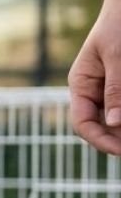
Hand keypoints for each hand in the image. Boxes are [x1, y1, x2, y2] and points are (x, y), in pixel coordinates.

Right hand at [68, 0, 120, 155]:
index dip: (100, 140)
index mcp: (81, 83)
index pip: (83, 123)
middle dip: (117, 137)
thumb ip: (116, 90)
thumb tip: (115, 124)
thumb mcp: (119, 57)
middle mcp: (92, 90)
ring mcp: (108, 88)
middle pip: (100, 125)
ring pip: (115, 118)